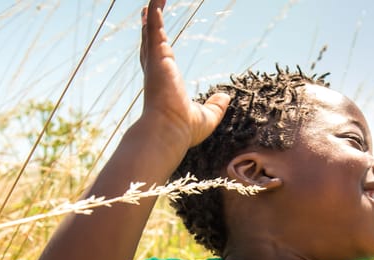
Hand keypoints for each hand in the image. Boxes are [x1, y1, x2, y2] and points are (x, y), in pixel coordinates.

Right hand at [139, 0, 228, 155]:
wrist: (168, 131)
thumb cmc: (183, 130)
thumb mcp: (207, 117)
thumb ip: (216, 106)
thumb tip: (226, 97)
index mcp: (165, 84)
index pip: (159, 61)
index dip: (157, 47)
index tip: (157, 37)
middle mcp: (156, 72)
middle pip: (151, 43)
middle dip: (149, 27)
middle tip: (147, 12)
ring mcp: (155, 64)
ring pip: (152, 32)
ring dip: (153, 14)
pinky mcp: (157, 58)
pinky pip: (155, 29)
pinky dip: (155, 13)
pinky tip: (156, 0)